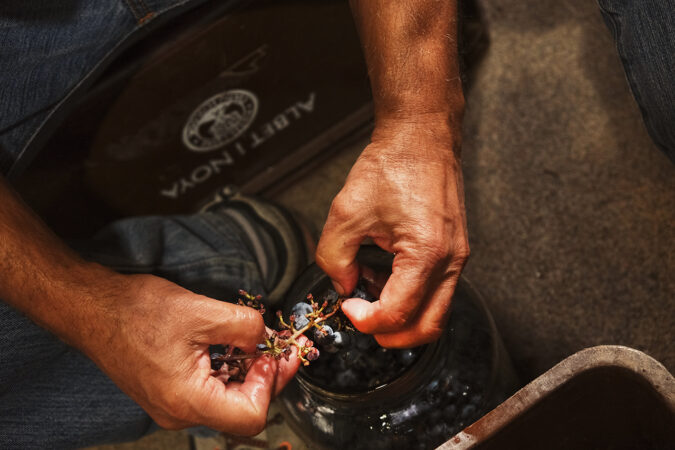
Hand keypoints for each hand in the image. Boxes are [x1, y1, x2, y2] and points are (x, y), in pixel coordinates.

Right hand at [80, 274, 299, 435]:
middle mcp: (179, 414)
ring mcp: (172, 407)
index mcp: (188, 401)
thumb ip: (244, 327)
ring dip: (247, 372)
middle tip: (279, 346)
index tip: (275, 353)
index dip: (271, 383)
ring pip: (226, 400)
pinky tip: (231, 346)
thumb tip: (266, 338)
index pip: (251, 415)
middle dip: (265, 376)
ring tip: (256, 341)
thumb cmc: (136, 312)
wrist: (92, 309)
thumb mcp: (202, 311)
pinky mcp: (169, 394)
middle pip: (242, 410)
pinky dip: (227, 370)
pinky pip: (209, 391)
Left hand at [316, 119, 468, 347]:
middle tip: (360, 318)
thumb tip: (343, 287)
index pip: (399, 314)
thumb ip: (335, 260)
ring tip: (368, 288)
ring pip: (434, 312)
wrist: (421, 137)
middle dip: (390, 335)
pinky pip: (435, 290)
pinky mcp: (453, 251)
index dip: (366, 320)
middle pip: (428, 327)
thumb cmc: (392, 165)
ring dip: (400, 315)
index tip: (346, 306)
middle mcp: (451, 260)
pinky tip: (382, 274)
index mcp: (427, 253)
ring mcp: (457, 257)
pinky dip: (409, 295)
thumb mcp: (346, 213)